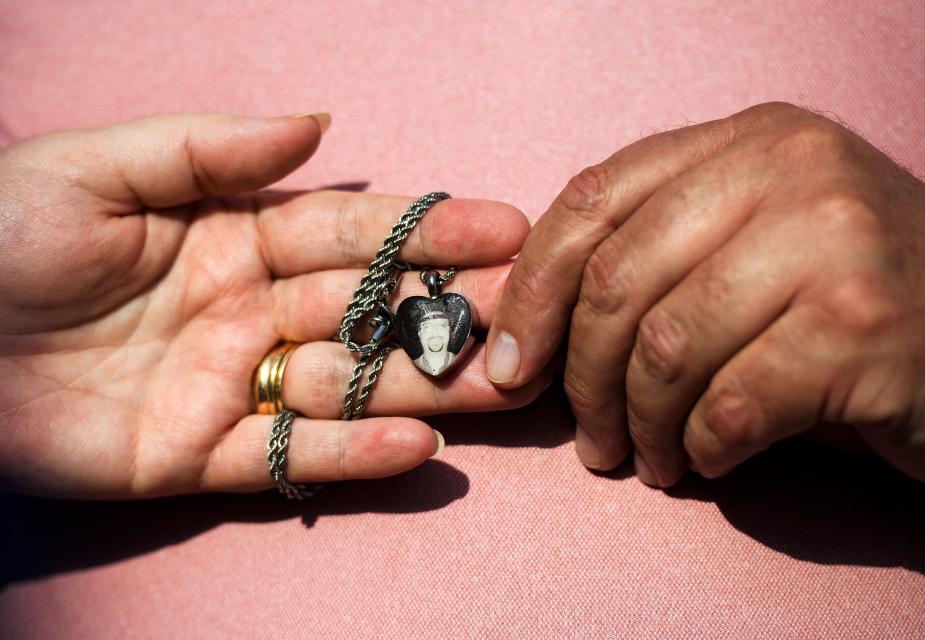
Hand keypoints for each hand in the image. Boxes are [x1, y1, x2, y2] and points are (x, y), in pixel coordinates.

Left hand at [0, 113, 544, 498]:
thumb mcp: (98, 170)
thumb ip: (212, 148)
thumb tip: (320, 126)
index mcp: (231, 235)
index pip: (349, 231)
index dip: (426, 228)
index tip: (505, 225)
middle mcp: (248, 309)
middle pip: (370, 310)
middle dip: (450, 309)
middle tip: (531, 312)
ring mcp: (232, 384)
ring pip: (350, 383)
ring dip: (428, 385)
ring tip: (505, 384)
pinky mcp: (201, 456)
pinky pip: (292, 455)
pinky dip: (354, 453)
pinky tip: (420, 447)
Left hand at [486, 102, 924, 491]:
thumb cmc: (853, 304)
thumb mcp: (754, 247)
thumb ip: (656, 257)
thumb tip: (524, 326)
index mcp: (747, 141)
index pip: (592, 199)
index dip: (532, 291)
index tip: (509, 366)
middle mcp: (791, 169)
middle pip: (618, 281)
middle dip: (580, 380)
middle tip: (591, 442)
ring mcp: (835, 241)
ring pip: (667, 349)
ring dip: (641, 426)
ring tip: (650, 461)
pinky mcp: (866, 327)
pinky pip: (729, 406)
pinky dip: (703, 451)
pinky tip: (710, 461)